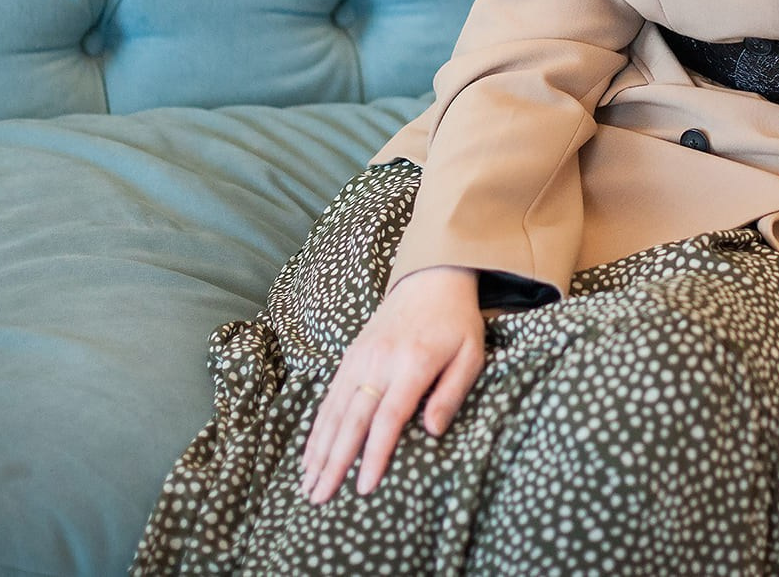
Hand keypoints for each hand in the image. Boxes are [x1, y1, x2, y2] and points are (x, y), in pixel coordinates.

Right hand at [299, 264, 484, 502]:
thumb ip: (452, 393)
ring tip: (307, 484)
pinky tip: (309, 453)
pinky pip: (329, 397)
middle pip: (353, 419)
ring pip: (334, 410)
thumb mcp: (471, 355)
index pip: (389, 417)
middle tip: (319, 498)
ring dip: (318, 449)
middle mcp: (380, 361)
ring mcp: (360, 358)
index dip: (375, 454)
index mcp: (413, 363)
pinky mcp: (350, 356)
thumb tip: (432, 432)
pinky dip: (317, 428)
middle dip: (334, 462)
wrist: (432, 279)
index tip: (363, 487)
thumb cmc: (456, 323)